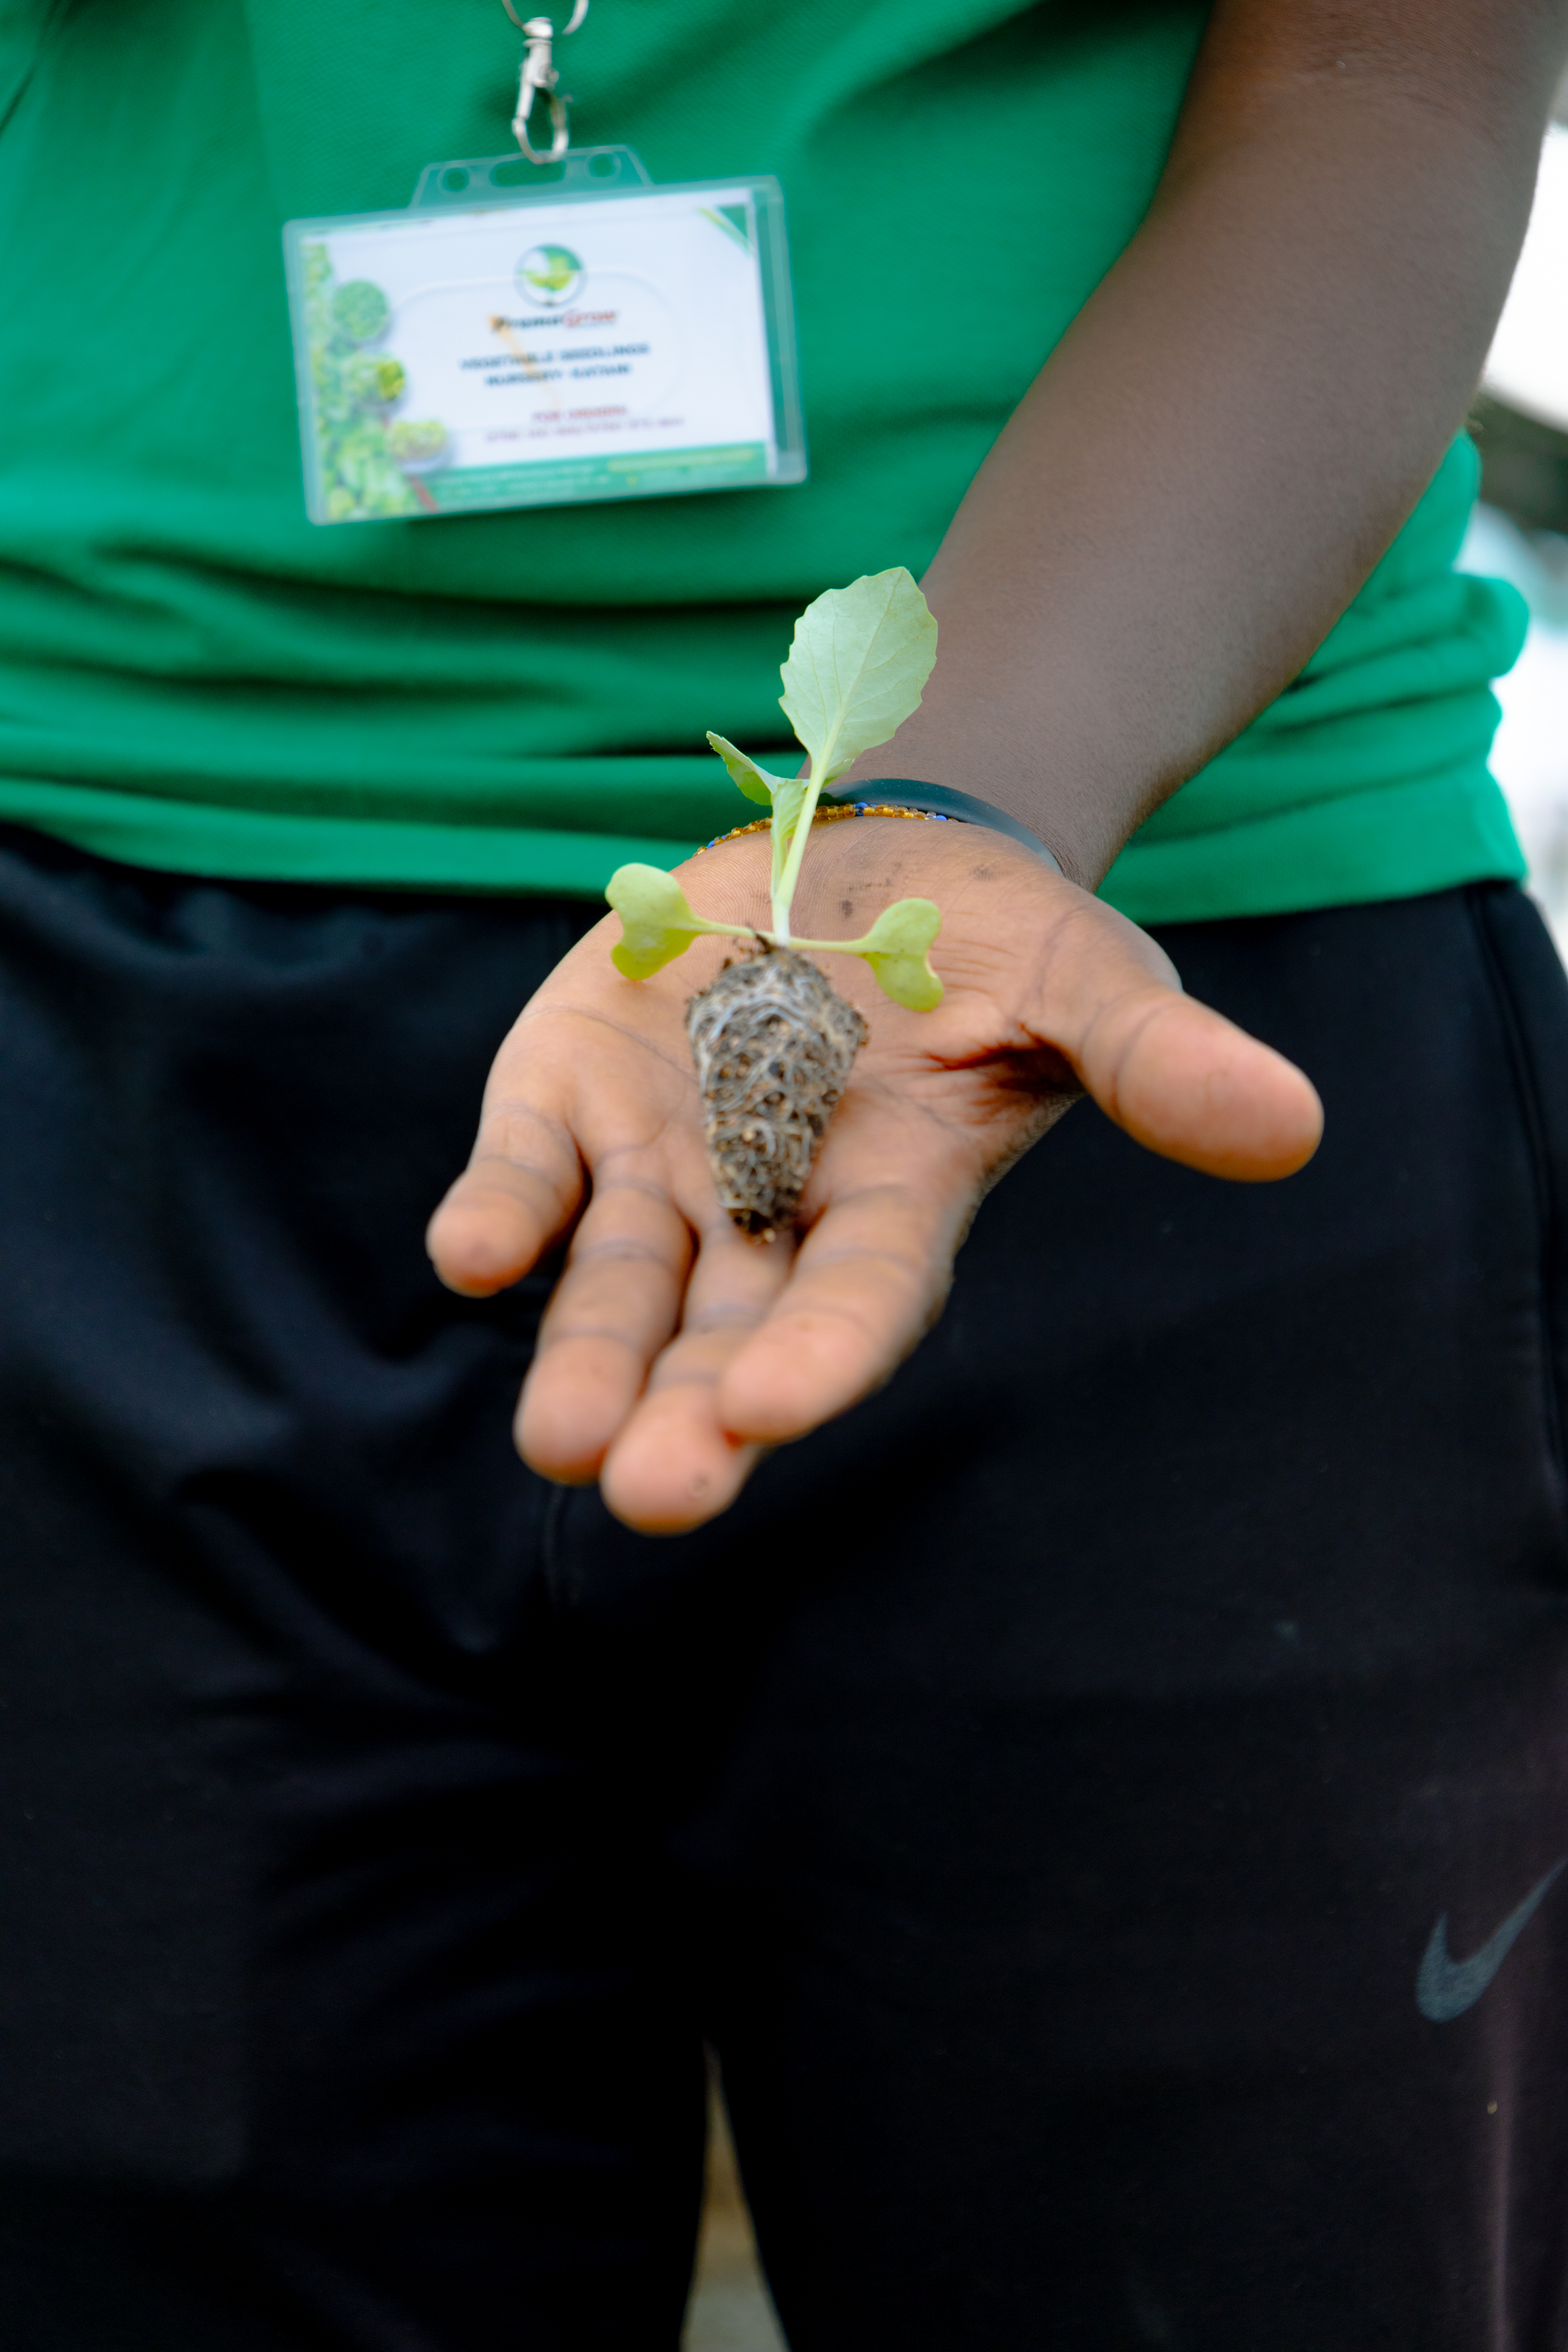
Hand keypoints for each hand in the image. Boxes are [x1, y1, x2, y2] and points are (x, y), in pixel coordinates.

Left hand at [426, 819, 1320, 1534]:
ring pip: (617, 1286)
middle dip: (689, 1413)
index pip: (863, 1296)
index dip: (824, 1353)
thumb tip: (1293, 1127)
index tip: (773, 1408)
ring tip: (559, 1443)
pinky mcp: (572, 1100)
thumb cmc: (995, 936)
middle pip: (727, 1332)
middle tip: (649, 1491)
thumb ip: (1158, 1058)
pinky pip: (527, 1175)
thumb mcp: (1083, 977)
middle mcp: (770, 1210)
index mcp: (895, 1198)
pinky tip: (471, 1254)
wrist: (870, 852)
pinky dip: (501, 1213)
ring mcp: (662, 1162)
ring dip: (585, 1360)